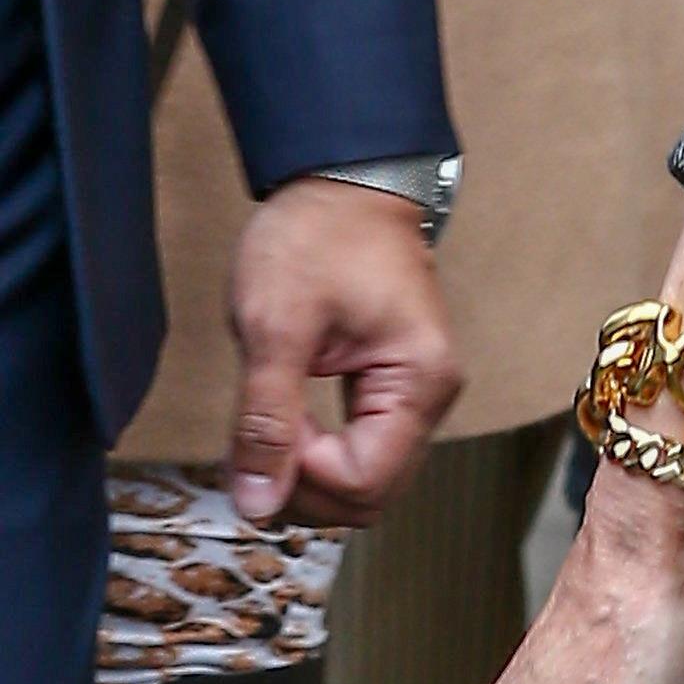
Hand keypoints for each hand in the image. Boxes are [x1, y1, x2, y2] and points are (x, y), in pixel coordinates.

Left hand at [227, 178, 461, 525]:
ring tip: (264, 432)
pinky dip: (315, 457)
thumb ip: (266, 421)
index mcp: (419, 380)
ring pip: (365, 480)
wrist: (343, 179)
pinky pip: (360, 451)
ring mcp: (413, 394)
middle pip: (372, 495)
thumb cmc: (319, 234)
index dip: (302, 477)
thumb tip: (257, 504)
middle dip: (304, 490)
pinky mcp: (391, 388)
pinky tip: (281, 430)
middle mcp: (429, 396)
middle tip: (254, 444)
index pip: (364, 481)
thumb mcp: (277, 326)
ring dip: (308, 477)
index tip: (263, 433)